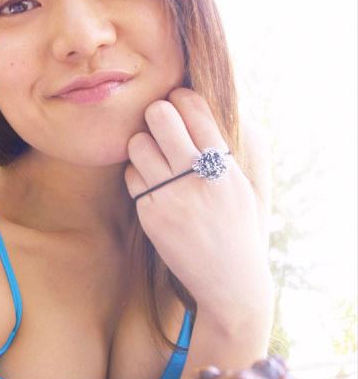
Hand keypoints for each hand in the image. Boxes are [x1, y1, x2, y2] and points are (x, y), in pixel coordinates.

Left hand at [125, 88, 271, 323]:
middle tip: (160, 124)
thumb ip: (236, 148)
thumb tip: (222, 109)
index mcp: (225, 165)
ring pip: (138, 144)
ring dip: (143, 144)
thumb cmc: (240, 230)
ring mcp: (171, 196)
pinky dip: (137, 174)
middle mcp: (197, 177)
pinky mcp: (151, 215)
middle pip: (159, 116)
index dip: (181, 97)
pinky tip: (150, 182)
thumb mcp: (248, 186)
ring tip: (154, 156)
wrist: (229, 281)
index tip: (178, 103)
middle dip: (156, 114)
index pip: (194, 108)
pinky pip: (131, 176)